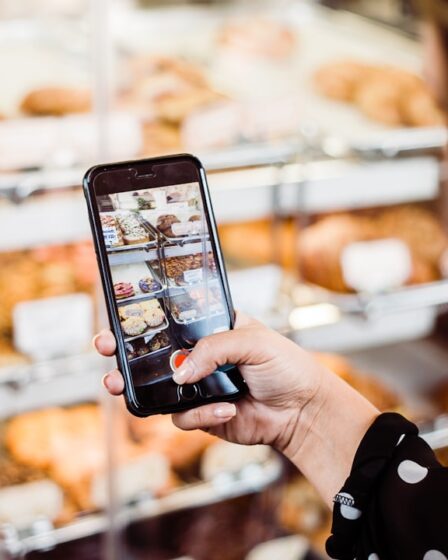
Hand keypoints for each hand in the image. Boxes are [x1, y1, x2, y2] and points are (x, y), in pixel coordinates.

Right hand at [94, 312, 322, 454]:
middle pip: (155, 354)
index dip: (148, 317)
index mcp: (213, 330)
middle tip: (105, 347)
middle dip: (126, 352)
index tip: (123, 314)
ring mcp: (199, 387)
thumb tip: (179, 373)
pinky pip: (182, 416)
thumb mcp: (253, 341)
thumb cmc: (286, 366)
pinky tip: (227, 410)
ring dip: (138, 387)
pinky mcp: (203, 415)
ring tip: (119, 385)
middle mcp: (201, 357)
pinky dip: (201, 414)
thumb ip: (213, 349)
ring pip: (158, 388)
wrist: (303, 411)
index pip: (174, 320)